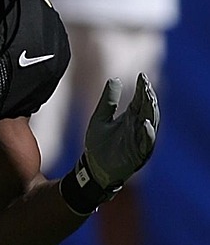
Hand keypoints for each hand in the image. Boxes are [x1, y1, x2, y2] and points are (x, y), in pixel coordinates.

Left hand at [84, 74, 158, 188]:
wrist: (93, 169)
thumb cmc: (97, 144)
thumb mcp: (100, 119)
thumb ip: (108, 101)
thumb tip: (115, 79)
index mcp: (130, 117)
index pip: (140, 100)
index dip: (142, 88)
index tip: (142, 76)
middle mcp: (138, 127)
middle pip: (148, 109)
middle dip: (148, 97)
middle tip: (146, 85)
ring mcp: (140, 140)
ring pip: (151, 122)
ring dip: (151, 111)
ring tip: (149, 98)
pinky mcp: (139, 154)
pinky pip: (146, 143)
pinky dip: (147, 133)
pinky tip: (146, 123)